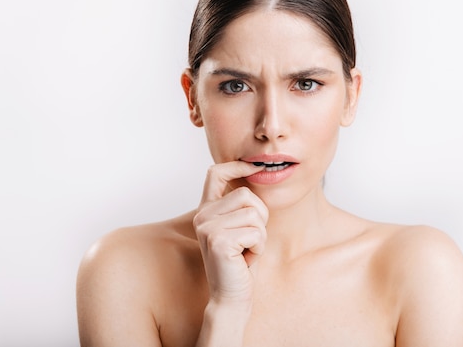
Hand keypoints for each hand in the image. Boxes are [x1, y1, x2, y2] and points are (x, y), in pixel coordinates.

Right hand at [193, 161, 267, 303]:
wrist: (232, 296)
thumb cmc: (240, 262)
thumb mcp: (240, 227)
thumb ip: (240, 205)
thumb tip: (255, 172)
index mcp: (206, 210)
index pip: (215, 173)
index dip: (236, 166)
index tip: (254, 167)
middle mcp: (202, 216)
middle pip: (247, 195)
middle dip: (260, 218)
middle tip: (249, 241)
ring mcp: (208, 227)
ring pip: (254, 214)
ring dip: (260, 236)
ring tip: (246, 251)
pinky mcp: (218, 241)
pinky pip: (256, 232)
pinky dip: (259, 248)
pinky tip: (246, 259)